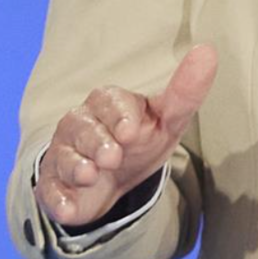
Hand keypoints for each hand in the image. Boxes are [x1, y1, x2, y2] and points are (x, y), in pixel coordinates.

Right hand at [34, 44, 217, 227]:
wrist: (112, 179)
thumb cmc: (141, 140)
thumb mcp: (168, 118)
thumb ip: (186, 91)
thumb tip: (208, 50)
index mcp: (109, 104)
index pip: (110, 101)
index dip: (119, 115)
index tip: (131, 130)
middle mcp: (81, 124)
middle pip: (83, 127)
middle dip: (97, 142)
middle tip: (113, 156)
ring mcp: (64, 154)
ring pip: (63, 156)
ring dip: (76, 166)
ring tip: (90, 175)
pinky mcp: (53, 184)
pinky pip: (49, 189)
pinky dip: (58, 199)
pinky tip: (68, 207)